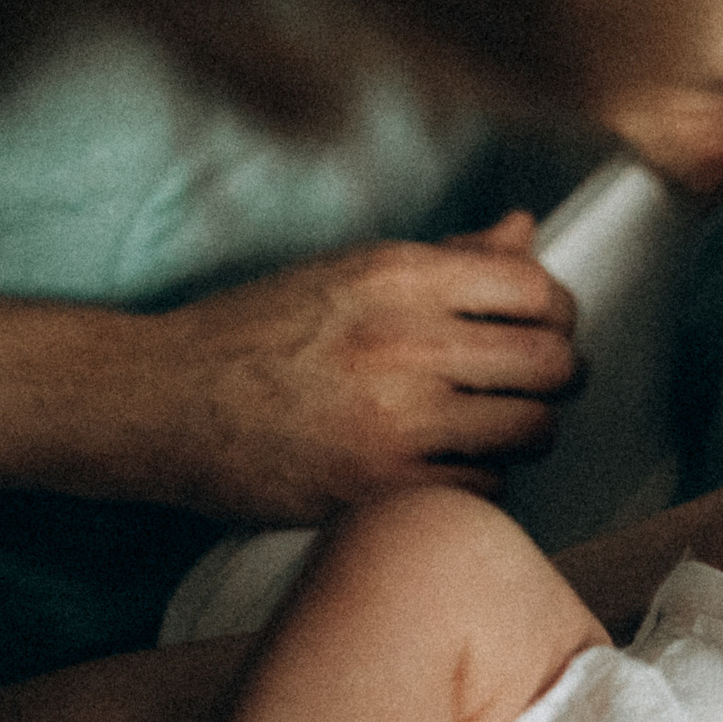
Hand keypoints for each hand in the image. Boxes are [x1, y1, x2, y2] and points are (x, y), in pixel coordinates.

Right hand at [129, 212, 579, 521]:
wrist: (163, 401)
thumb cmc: (253, 334)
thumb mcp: (347, 271)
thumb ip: (448, 259)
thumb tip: (524, 233)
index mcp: (398, 275)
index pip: (536, 286)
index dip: (558, 313)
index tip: (545, 330)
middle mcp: (405, 340)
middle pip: (552, 361)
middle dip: (559, 377)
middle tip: (536, 387)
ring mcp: (395, 417)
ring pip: (531, 429)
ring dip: (527, 433)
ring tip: (496, 429)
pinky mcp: (380, 484)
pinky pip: (486, 488)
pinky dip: (482, 482)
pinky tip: (452, 468)